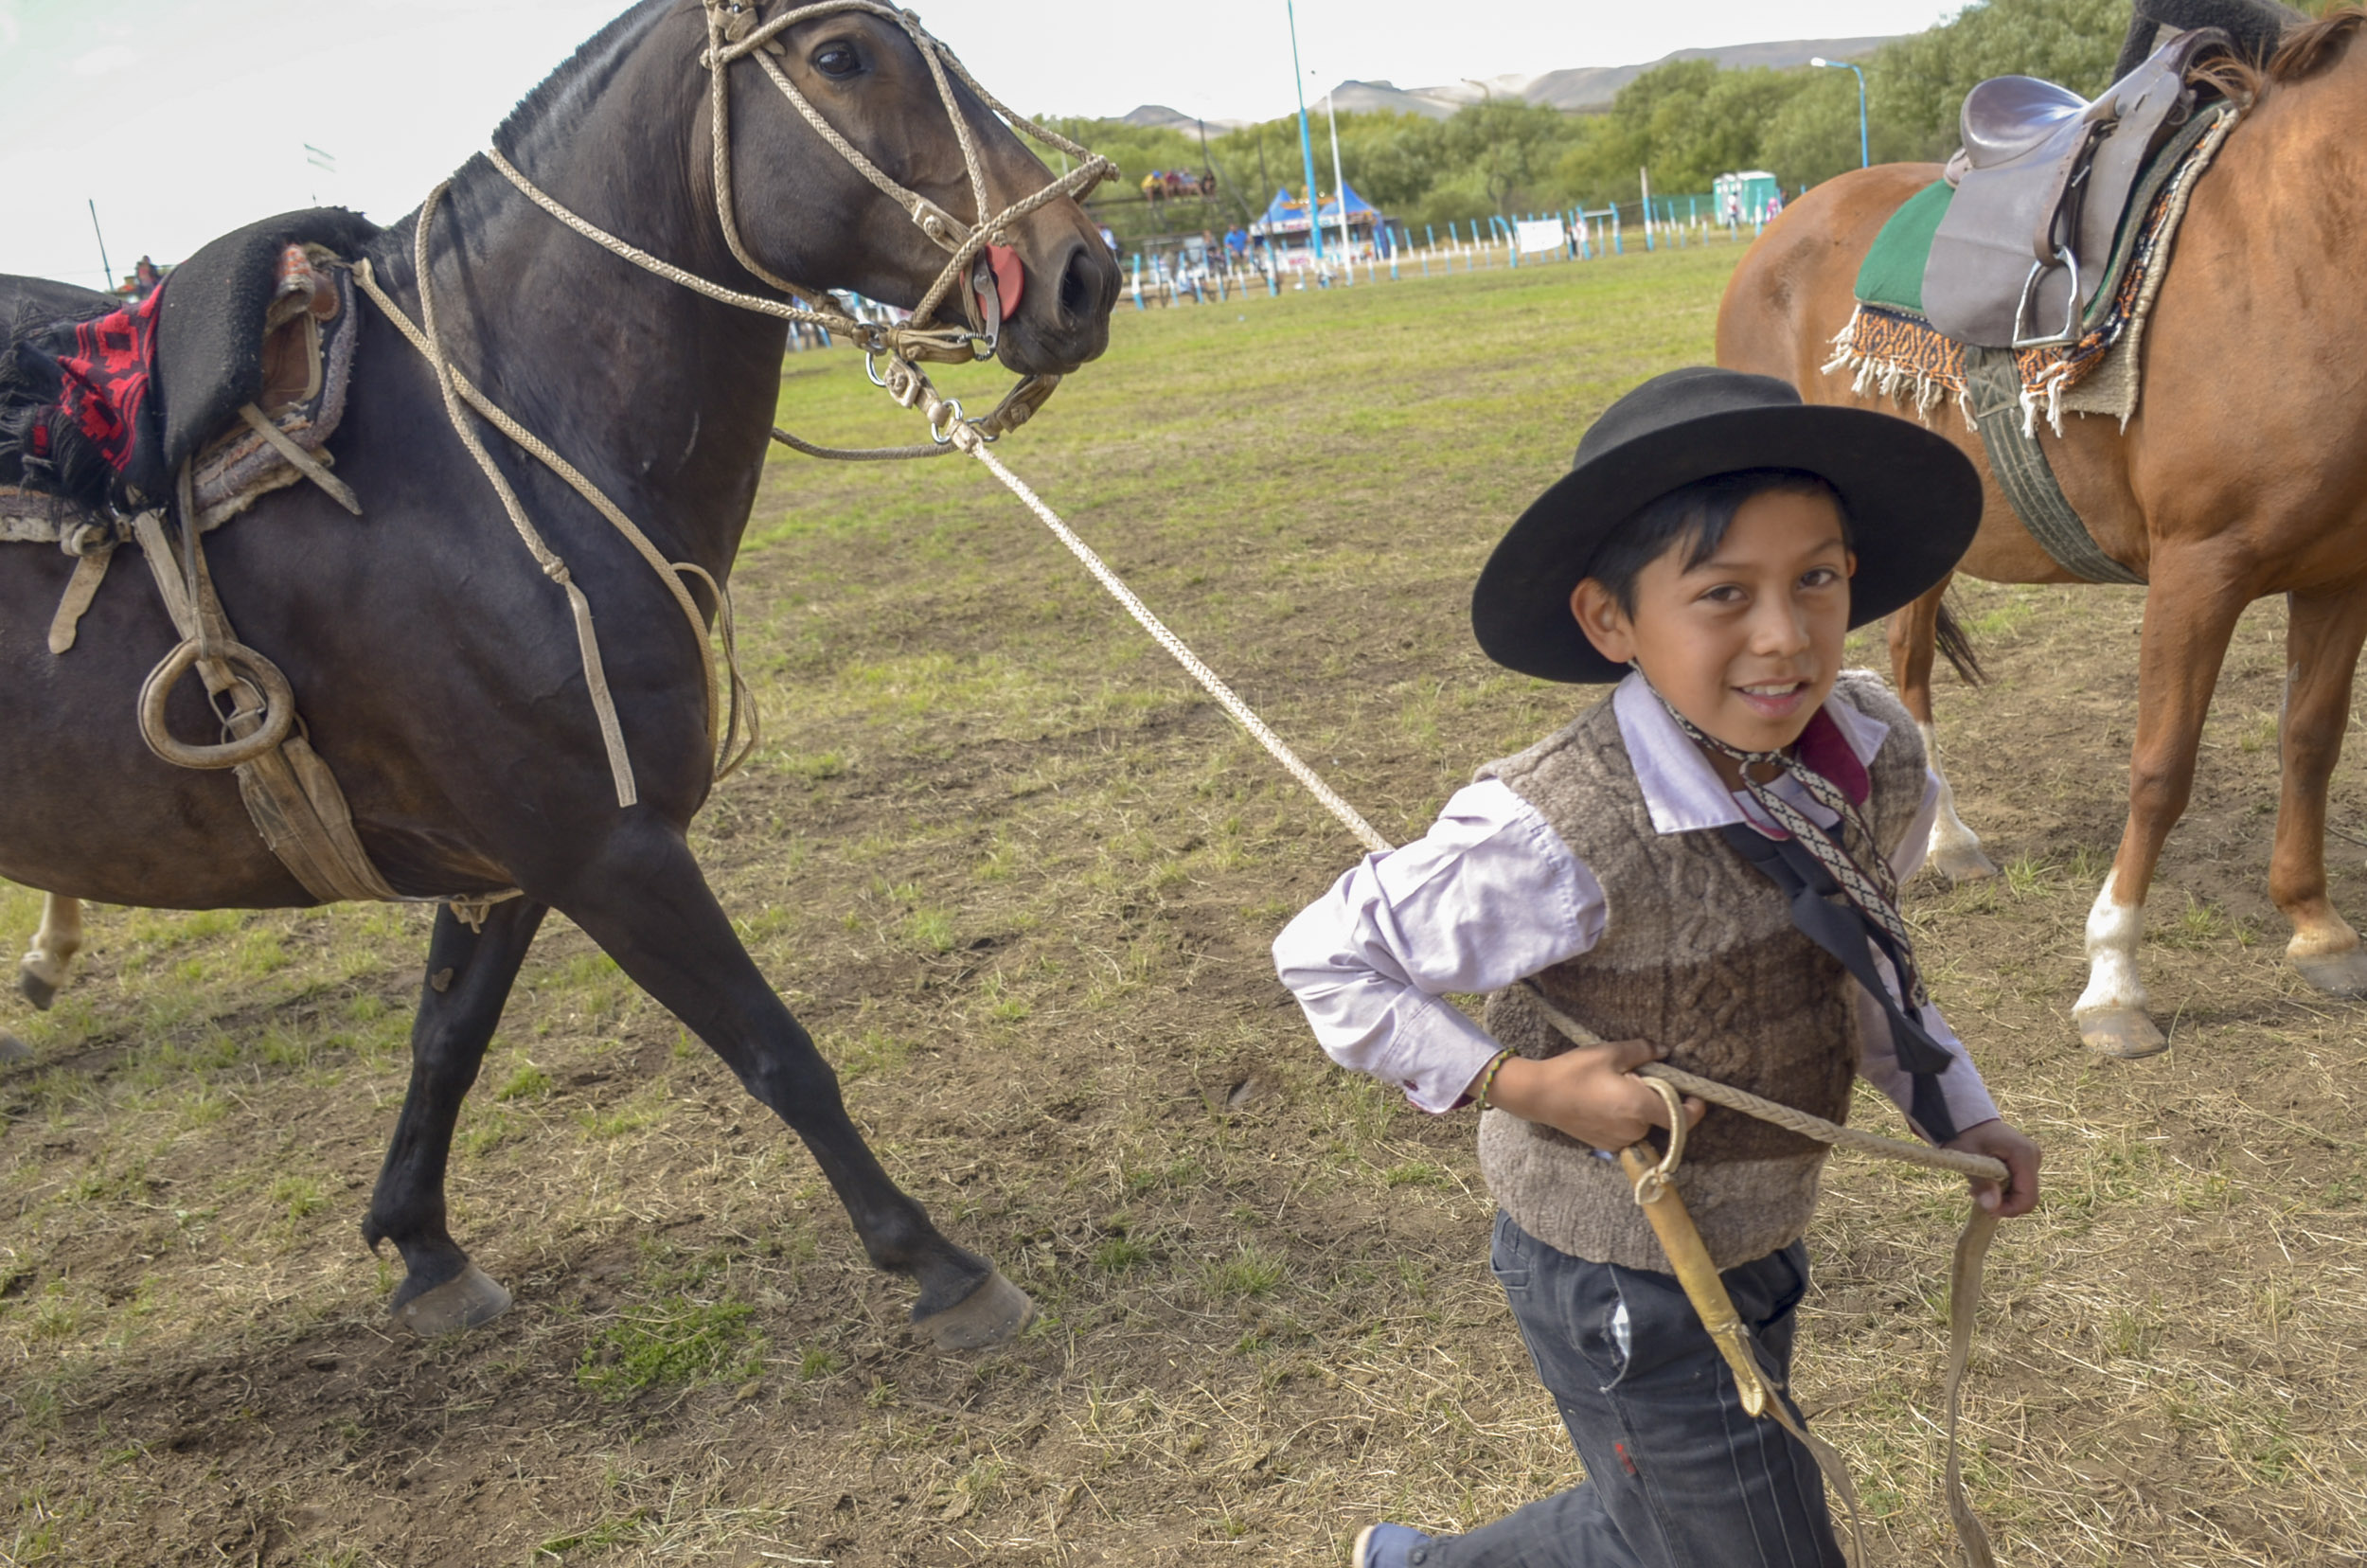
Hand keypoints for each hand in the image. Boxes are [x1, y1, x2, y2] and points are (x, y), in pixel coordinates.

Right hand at [1474, 1038, 1704, 1150]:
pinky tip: (1606, 1102)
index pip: (1683, 1118)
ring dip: (1641, 1109)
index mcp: (1640, 1107)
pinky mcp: (1606, 1145)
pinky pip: (1628, 1132)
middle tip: (1639, 1077)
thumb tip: (1665, 1051)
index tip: (1693, 1094)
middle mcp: (1634, 1129)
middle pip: (1662, 1119)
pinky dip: (1626, 1119)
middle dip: (1658, 1099)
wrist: (1538, 1095)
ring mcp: (1619, 1141)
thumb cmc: (1574, 1072)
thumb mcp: (1610, 1053)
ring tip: (1617, 1088)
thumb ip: (1643, 1051)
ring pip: (1644, 1125)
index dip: (1694, 1108)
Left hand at [1942, 1119, 2040, 1217]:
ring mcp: (2032, 1158)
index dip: (2010, 1209)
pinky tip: (1987, 1181)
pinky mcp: (2027, 1161)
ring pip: (2024, 1192)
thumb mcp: (1968, 1160)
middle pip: (2028, 1196)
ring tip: (1978, 1186)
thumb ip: (1982, 1183)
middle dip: (2004, 1203)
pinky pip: (2020, 1184)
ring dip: (2002, 1196)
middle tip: (1977, 1194)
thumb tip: (1993, 1207)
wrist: (1966, 1118)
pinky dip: (2004, 1188)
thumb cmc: (1965, 1135)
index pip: (2028, 1196)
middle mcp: (2034, 1156)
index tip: (1987, 1208)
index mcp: (2024, 1154)